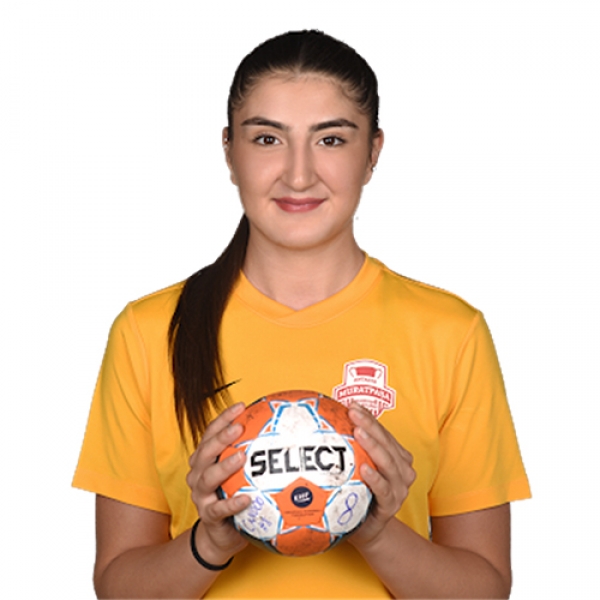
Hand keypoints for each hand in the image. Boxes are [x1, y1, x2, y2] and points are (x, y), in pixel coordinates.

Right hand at [186, 402, 251, 563]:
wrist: (221, 534)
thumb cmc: (233, 496)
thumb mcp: (241, 474)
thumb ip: (253, 454)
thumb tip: (281, 428)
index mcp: (206, 460)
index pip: (210, 433)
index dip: (223, 419)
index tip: (241, 406)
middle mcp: (199, 474)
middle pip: (205, 452)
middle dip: (221, 438)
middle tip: (239, 427)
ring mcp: (201, 496)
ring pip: (207, 478)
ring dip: (224, 466)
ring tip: (241, 457)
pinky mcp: (208, 516)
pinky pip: (218, 509)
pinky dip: (231, 503)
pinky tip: (246, 499)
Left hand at [346, 403, 415, 548]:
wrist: (368, 530)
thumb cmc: (360, 495)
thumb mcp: (356, 469)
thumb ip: (350, 448)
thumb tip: (324, 421)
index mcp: (396, 456)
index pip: (383, 432)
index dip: (369, 417)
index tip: (352, 405)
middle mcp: (402, 470)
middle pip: (386, 442)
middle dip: (370, 425)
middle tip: (353, 412)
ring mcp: (399, 488)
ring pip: (388, 462)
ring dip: (374, 446)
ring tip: (359, 433)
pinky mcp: (391, 505)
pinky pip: (384, 489)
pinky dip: (375, 478)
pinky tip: (364, 468)